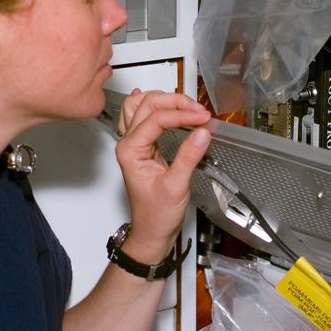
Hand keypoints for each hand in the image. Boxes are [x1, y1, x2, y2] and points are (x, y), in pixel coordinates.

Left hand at [114, 89, 211, 264]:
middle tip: (199, 110)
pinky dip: (148, 105)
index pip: (156, 119)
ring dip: (162, 99)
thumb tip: (202, 132)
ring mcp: (133, 144)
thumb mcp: (176, 187)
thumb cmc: (156, 215)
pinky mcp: (142, 147)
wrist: (151, 232)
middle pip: (147, 106)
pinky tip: (152, 98)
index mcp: (131, 151)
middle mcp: (128, 144)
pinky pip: (138, 117)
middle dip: (174, 102)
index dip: (181, 114)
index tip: (203, 117)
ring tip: (185, 103)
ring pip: (140, 106)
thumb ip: (188, 157)